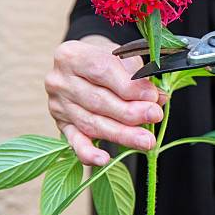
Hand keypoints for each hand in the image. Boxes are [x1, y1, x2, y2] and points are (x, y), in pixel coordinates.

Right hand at [45, 37, 165, 165]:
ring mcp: (57, 104)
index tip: (152, 96)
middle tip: (155, 116)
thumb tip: (157, 97)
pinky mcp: (60, 124)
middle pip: (97, 101)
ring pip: (92, 123)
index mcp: (72, 55)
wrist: (84, 66)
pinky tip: (104, 159)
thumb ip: (138, 75)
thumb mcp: (122, 57)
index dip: (128, 86)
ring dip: (122, 135)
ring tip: (146, 140)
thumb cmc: (107, 59)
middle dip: (130, 112)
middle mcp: (59, 80)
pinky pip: (74, 142)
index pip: (102, 70)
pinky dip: (89, 152)